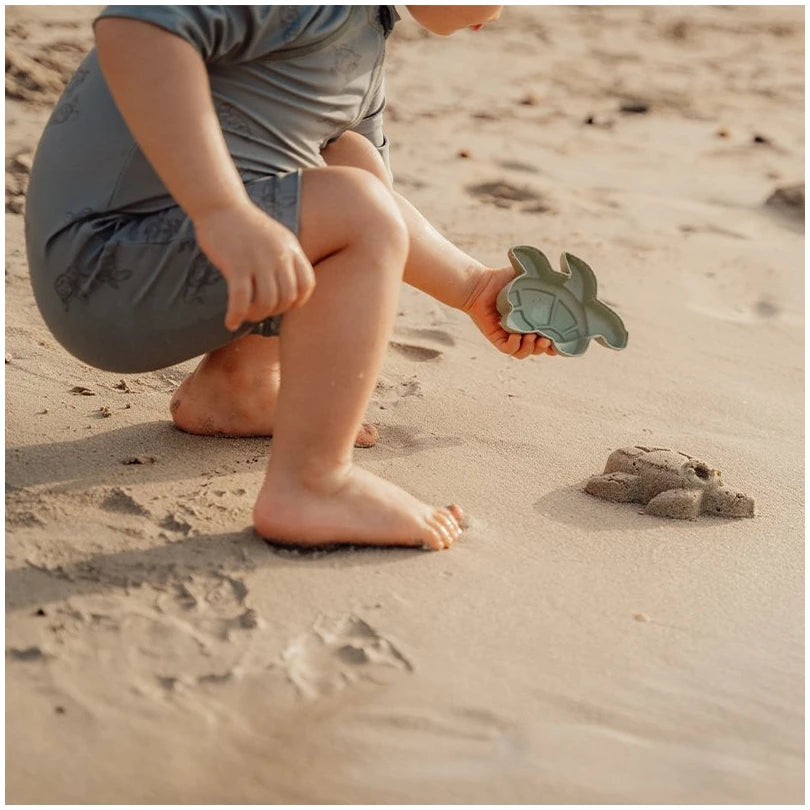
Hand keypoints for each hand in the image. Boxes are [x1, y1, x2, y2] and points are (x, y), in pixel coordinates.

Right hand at [193, 200, 314, 330]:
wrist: (220, 205)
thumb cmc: (246, 226)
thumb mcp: (277, 238)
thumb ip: (287, 259)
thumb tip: (290, 291)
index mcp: (291, 249)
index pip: (307, 284)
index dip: (298, 301)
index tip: (283, 305)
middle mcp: (279, 255)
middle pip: (288, 297)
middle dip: (275, 311)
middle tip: (260, 311)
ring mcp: (258, 260)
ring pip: (267, 302)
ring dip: (257, 315)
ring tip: (247, 315)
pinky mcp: (236, 264)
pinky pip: (241, 299)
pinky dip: (236, 315)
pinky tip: (230, 322)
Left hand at [462, 266, 556, 358]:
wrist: (480, 283)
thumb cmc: (503, 279)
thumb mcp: (529, 276)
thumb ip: (547, 276)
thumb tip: (567, 273)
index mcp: (532, 321)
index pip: (549, 338)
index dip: (557, 343)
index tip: (561, 340)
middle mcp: (522, 331)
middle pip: (538, 349)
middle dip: (545, 348)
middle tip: (546, 339)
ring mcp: (509, 336)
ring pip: (524, 353)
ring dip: (531, 349)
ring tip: (534, 337)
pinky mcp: (496, 338)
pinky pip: (508, 350)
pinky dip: (515, 346)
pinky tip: (517, 336)